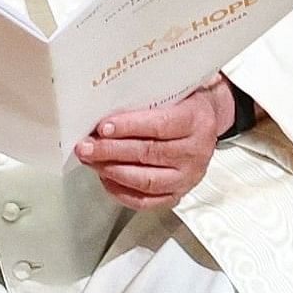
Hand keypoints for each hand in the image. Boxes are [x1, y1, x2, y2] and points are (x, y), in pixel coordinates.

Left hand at [76, 75, 236, 207]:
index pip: (160, 126)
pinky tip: (105, 178)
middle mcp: (195, 152)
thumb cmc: (183, 104)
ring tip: (90, 160)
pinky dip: (121, 192)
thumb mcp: (174, 90)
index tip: (102, 127)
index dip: (129, 127)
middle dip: (111, 150)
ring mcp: (187, 177)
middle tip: (85, 146)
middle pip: (148, 154)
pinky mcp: (178, 194)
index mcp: (196, 121)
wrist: (207, 122)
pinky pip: (146, 201)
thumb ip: (146, 99)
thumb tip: (105, 107)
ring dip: (112, 171)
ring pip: (146, 180)